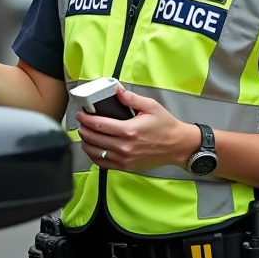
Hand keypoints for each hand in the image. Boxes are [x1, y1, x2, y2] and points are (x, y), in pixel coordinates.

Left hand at [75, 86, 196, 171]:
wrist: (178, 146)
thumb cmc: (166, 126)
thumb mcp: (151, 106)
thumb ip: (132, 99)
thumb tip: (117, 90)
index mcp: (129, 130)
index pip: (99, 125)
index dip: (86, 119)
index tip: (80, 114)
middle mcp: (125, 147)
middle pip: (94, 139)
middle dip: (83, 129)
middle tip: (81, 122)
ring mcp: (125, 159)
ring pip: (96, 153)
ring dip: (86, 143)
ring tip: (84, 134)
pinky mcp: (126, 167)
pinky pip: (103, 164)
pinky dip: (94, 156)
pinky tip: (93, 148)